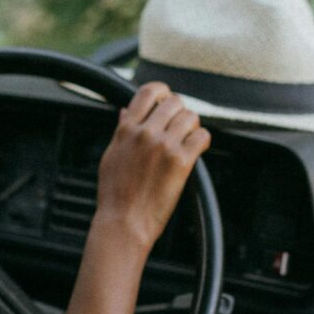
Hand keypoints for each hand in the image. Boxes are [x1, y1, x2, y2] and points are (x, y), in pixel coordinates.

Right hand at [95, 81, 210, 250]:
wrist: (123, 221)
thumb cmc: (115, 194)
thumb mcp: (111, 155)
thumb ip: (122, 131)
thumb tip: (127, 111)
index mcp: (126, 130)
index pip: (148, 93)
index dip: (162, 91)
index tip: (166, 99)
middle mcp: (145, 133)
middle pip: (174, 102)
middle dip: (180, 111)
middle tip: (179, 125)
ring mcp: (164, 146)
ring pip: (190, 117)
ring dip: (192, 126)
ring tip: (187, 139)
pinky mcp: (181, 161)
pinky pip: (202, 137)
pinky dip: (202, 140)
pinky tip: (196, 149)